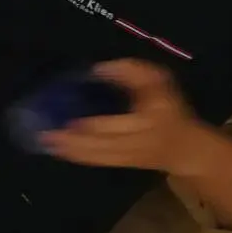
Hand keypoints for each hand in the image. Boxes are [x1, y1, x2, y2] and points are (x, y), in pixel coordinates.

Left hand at [41, 60, 207, 175]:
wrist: (185, 148)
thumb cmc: (170, 109)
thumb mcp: (158, 82)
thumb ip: (133, 72)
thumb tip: (99, 69)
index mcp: (147, 122)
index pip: (117, 124)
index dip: (93, 124)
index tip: (70, 117)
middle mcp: (136, 143)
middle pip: (101, 144)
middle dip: (73, 140)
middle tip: (47, 132)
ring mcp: (128, 157)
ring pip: (95, 155)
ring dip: (70, 149)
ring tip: (46, 141)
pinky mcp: (120, 164)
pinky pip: (96, 161)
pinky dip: (76, 156)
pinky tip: (57, 149)